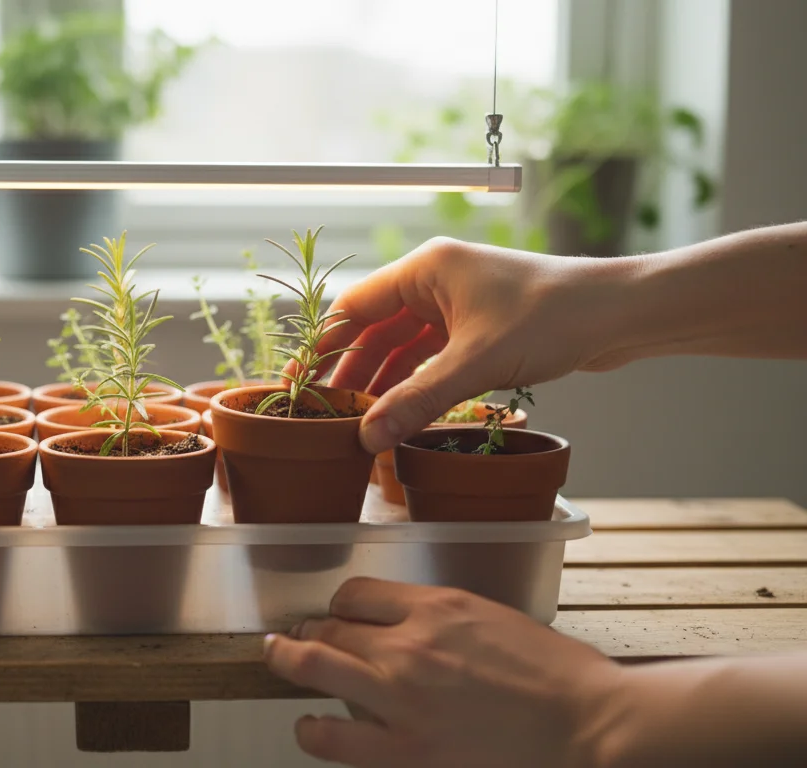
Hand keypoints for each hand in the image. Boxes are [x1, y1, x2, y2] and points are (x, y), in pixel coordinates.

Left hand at [263, 577, 623, 767]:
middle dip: (309, 631)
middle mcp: (410, 646)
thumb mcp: (492, 618)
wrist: (589, 725)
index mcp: (437, 607)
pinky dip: (312, 730)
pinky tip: (312, 727)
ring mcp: (401, 700)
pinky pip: (330, 738)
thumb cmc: (555, 675)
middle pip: (328, 626)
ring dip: (289, 660)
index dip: (340, 606)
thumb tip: (402, 627)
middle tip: (297, 640)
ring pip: (312, 665)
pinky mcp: (406, 751)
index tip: (338, 617)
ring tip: (282, 661)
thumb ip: (439, 618)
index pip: (355, 593)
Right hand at [312, 238, 635, 453]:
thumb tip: (368, 437)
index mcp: (425, 269)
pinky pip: (431, 358)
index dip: (326, 346)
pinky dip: (415, 384)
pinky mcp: (480, 329)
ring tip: (360, 420)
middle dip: (352, 371)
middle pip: (374, 329)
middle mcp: (436, 281)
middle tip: (328, 411)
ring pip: (403, 347)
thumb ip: (417, 401)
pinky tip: (401, 412)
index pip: (355, 307)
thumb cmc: (551, 318)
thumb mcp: (475, 364)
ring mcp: (458, 305)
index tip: (304, 382)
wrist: (619, 315)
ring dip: (383, 382)